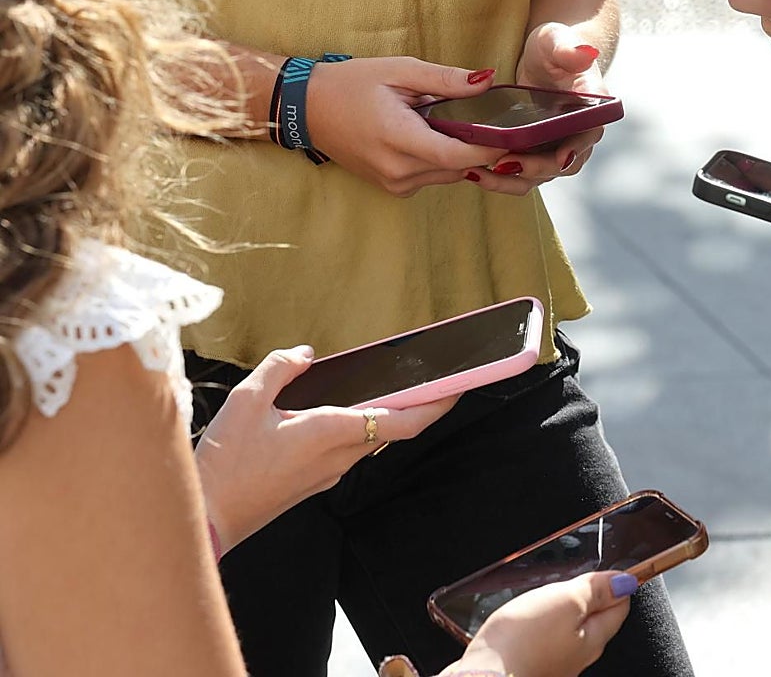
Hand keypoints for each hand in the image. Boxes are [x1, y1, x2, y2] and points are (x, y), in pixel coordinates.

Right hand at [195, 346, 458, 552]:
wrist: (209, 516)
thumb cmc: (226, 461)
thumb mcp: (246, 401)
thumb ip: (280, 369)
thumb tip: (305, 355)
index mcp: (331, 432)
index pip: (402, 421)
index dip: (436, 405)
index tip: (459, 387)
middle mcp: (340, 457)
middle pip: (394, 429)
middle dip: (418, 405)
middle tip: (434, 378)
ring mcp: (330, 473)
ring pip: (372, 439)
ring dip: (389, 415)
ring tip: (398, 388)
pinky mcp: (316, 482)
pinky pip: (350, 450)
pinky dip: (361, 428)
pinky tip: (348, 411)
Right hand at [305, 57, 506, 196]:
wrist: (307, 109)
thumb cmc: (351, 85)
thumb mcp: (399, 71)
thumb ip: (445, 80)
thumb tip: (487, 81)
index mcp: (398, 138)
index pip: (457, 155)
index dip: (490, 148)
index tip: (513, 135)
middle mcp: (398, 170)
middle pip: (458, 167)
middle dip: (480, 149)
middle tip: (497, 125)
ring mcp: (395, 183)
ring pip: (449, 175)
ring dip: (460, 155)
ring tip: (460, 125)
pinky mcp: (393, 188)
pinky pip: (432, 177)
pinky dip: (442, 161)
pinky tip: (434, 137)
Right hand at [446, 572, 636, 676]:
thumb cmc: (523, 642)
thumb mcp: (566, 601)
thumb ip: (597, 590)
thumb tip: (626, 581)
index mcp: (594, 638)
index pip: (620, 606)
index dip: (617, 583)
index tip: (611, 570)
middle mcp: (579, 656)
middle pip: (597, 620)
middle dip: (593, 597)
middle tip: (584, 577)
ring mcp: (556, 663)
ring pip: (571, 632)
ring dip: (565, 612)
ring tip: (555, 595)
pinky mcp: (533, 666)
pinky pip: (547, 642)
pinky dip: (544, 628)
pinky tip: (531, 621)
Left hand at [463, 23, 605, 194]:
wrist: (544, 61)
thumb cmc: (553, 49)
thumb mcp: (556, 41)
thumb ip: (568, 48)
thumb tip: (585, 52)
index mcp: (590, 109)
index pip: (588, 133)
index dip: (576, 147)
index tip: (562, 157)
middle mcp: (578, 135)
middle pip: (563, 163)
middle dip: (536, 168)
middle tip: (505, 164)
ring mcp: (556, 148)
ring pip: (540, 175)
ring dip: (512, 180)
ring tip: (481, 173)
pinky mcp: (536, 154)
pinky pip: (521, 174)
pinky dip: (500, 178)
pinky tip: (474, 172)